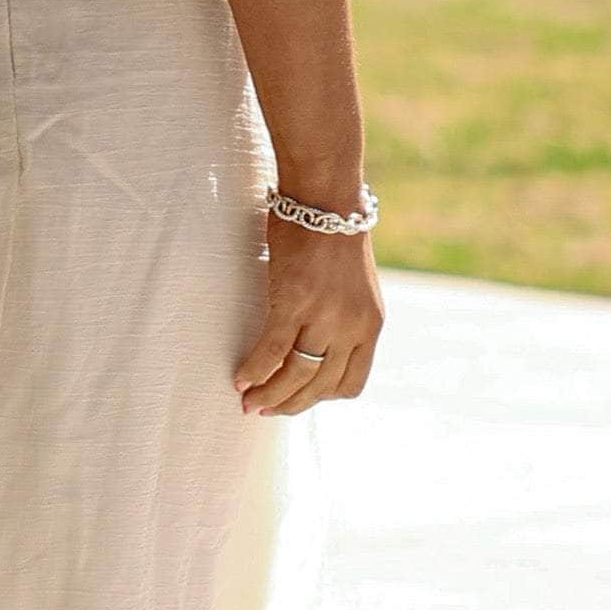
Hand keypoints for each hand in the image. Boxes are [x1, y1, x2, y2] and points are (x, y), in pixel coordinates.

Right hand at [236, 212, 384, 416]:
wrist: (324, 198)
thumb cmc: (331, 236)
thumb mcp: (352, 286)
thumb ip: (342, 318)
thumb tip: (314, 345)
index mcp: (370, 325)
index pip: (350, 383)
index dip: (321, 397)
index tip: (297, 397)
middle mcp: (352, 326)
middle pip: (319, 386)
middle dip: (289, 405)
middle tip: (263, 411)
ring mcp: (324, 317)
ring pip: (296, 376)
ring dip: (268, 395)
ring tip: (247, 403)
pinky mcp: (295, 303)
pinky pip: (272, 352)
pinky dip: (253, 370)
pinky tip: (240, 379)